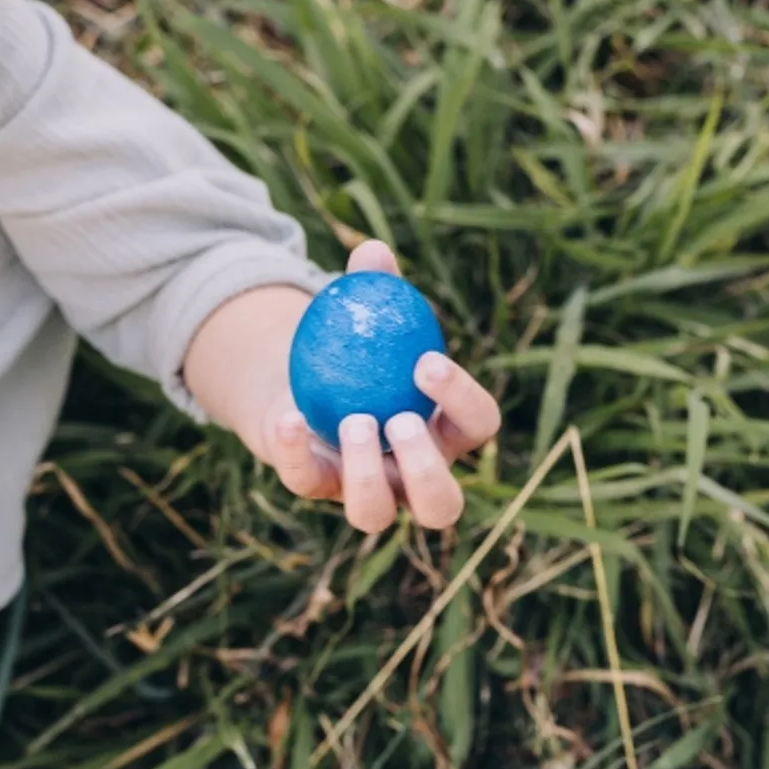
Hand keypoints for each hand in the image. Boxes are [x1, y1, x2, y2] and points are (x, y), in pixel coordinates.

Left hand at [260, 243, 500, 532]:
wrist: (303, 379)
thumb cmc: (360, 347)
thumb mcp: (368, 315)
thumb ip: (375, 288)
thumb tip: (374, 251)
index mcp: (446, 432)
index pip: (478, 426)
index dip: (463, 400)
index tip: (428, 362)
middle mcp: (412, 476)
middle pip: (441, 505)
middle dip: (426, 469)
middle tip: (400, 420)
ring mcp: (364, 490)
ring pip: (374, 516)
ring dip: (367, 474)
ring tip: (353, 422)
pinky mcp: (314, 487)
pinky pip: (305, 481)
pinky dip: (296, 450)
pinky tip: (290, 417)